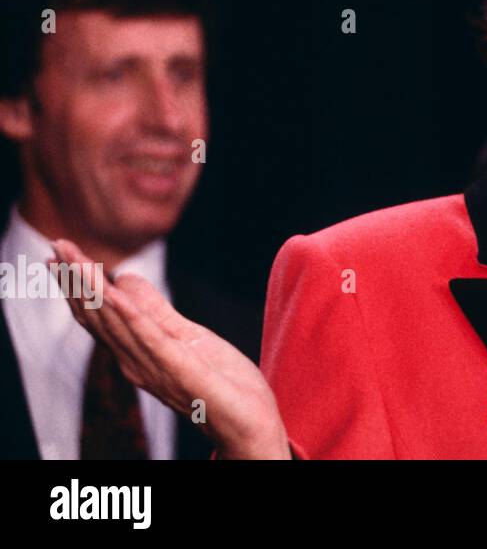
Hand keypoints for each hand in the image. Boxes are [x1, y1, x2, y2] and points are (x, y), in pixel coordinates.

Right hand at [51, 239, 290, 459]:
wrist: (248, 423)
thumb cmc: (220, 383)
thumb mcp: (187, 336)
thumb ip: (157, 311)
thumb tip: (129, 278)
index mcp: (138, 351)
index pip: (100, 314)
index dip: (79, 284)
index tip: (60, 252)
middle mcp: (136, 361)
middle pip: (99, 316)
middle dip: (76, 281)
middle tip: (54, 246)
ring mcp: (154, 367)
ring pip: (116, 323)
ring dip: (93, 290)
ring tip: (73, 261)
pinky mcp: (178, 369)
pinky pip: (150, 338)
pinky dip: (130, 315)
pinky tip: (116, 292)